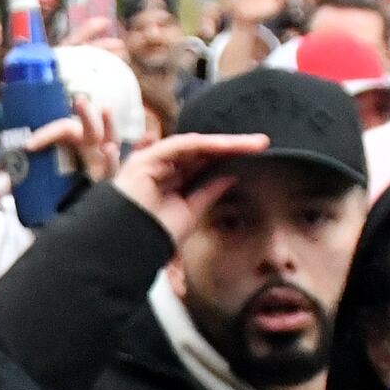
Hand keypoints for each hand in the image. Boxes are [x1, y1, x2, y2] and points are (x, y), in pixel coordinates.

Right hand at [109, 131, 268, 242]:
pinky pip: (182, 147)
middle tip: (262, 143)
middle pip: (204, 152)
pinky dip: (206, 145)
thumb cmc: (154, 234)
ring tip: (252, 144)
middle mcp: (166, 167)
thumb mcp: (192, 211)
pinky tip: (227, 146)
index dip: (229, 158)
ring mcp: (156, 161)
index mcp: (174, 181)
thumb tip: (231, 176)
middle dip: (233, 147)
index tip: (256, 157)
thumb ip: (209, 192)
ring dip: (225, 144)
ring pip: (196, 146)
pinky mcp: (149, 158)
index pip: (206, 163)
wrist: (127, 246)